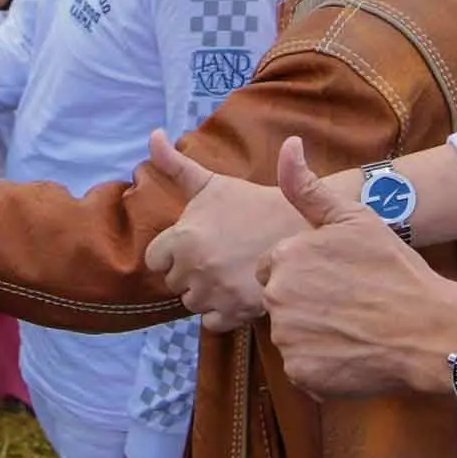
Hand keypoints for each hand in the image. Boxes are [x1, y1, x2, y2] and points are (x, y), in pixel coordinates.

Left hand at [142, 131, 317, 333]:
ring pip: (193, 303)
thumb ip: (174, 164)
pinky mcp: (237, 313)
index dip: (175, 251)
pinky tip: (240, 290)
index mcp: (184, 238)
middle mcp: (195, 268)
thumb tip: (152, 134)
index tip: (199, 243)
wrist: (304, 225)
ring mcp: (216, 294)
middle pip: (176, 282)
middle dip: (193, 271)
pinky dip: (224, 312)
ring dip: (208, 293)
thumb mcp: (212, 183)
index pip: (156, 259)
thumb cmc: (253, 203)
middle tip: (222, 254)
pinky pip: (212, 322)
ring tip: (233, 271)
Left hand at [260, 137, 456, 401]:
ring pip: (292, 336)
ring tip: (354, 327)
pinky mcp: (301, 374)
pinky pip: (304, 369)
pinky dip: (324, 366)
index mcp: (284, 257)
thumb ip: (307, 187)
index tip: (337, 278)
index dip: (306, 273)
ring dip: (315, 336)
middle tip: (350, 303)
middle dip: (307, 304)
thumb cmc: (395, 270)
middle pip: (281, 303)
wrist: (430, 328)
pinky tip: (354, 352)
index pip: (274, 268)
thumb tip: (287, 144)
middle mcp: (277, 297)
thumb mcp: (354, 218)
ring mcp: (288, 339)